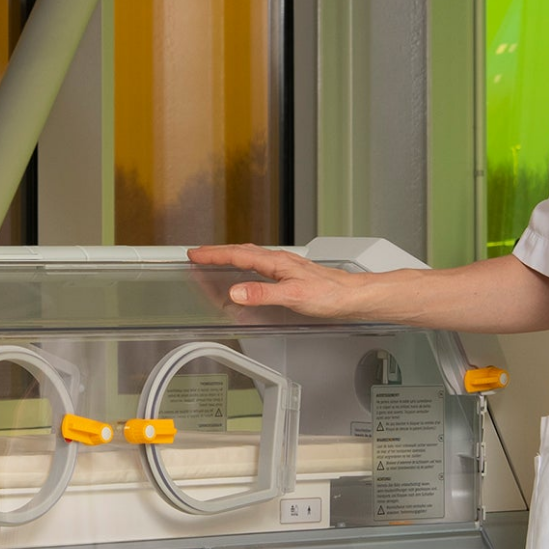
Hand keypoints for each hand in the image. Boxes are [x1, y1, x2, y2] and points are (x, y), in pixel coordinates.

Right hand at [188, 242, 378, 318]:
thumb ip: (262, 294)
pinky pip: (261, 265)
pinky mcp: (291, 274)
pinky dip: (246, 265)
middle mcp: (280, 261)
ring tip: (216, 259)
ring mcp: (286, 266)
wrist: (353, 296)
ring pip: (251, 256)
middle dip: (217, 252)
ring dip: (231, 256)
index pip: (238, 255)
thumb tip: (237, 292)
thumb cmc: (330, 295)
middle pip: (241, 251)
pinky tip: (248, 272)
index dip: (215, 254)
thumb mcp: (292, 297)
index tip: (195, 254)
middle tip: (197, 254)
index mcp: (277, 262)